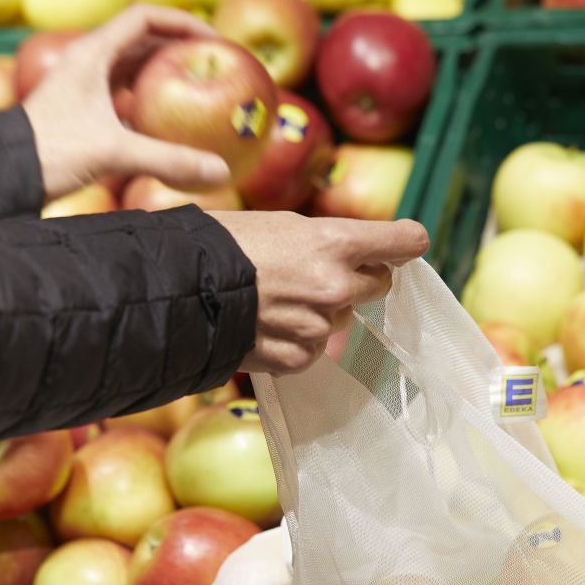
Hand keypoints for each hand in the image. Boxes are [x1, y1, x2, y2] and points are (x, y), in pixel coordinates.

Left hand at [22, 5, 231, 201]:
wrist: (3, 173)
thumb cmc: (50, 153)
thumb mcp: (113, 153)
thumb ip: (168, 160)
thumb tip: (218, 170)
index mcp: (92, 54)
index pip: (143, 17)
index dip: (181, 22)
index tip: (212, 39)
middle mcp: (87, 61)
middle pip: (142, 39)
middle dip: (179, 47)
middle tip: (213, 64)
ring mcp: (83, 84)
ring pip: (132, 66)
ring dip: (164, 72)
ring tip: (198, 87)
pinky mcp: (82, 107)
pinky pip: (123, 92)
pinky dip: (148, 99)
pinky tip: (169, 119)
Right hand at [209, 211, 430, 374]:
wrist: (177, 290)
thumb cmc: (223, 245)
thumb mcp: (281, 225)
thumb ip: (327, 241)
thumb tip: (356, 253)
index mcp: (334, 243)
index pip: (402, 242)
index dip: (405, 242)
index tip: (406, 243)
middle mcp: (334, 286)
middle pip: (379, 284)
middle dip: (359, 276)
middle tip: (320, 270)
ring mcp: (317, 327)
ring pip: (341, 318)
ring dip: (322, 310)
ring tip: (276, 297)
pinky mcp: (296, 358)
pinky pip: (314, 349)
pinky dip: (297, 340)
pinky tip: (266, 324)